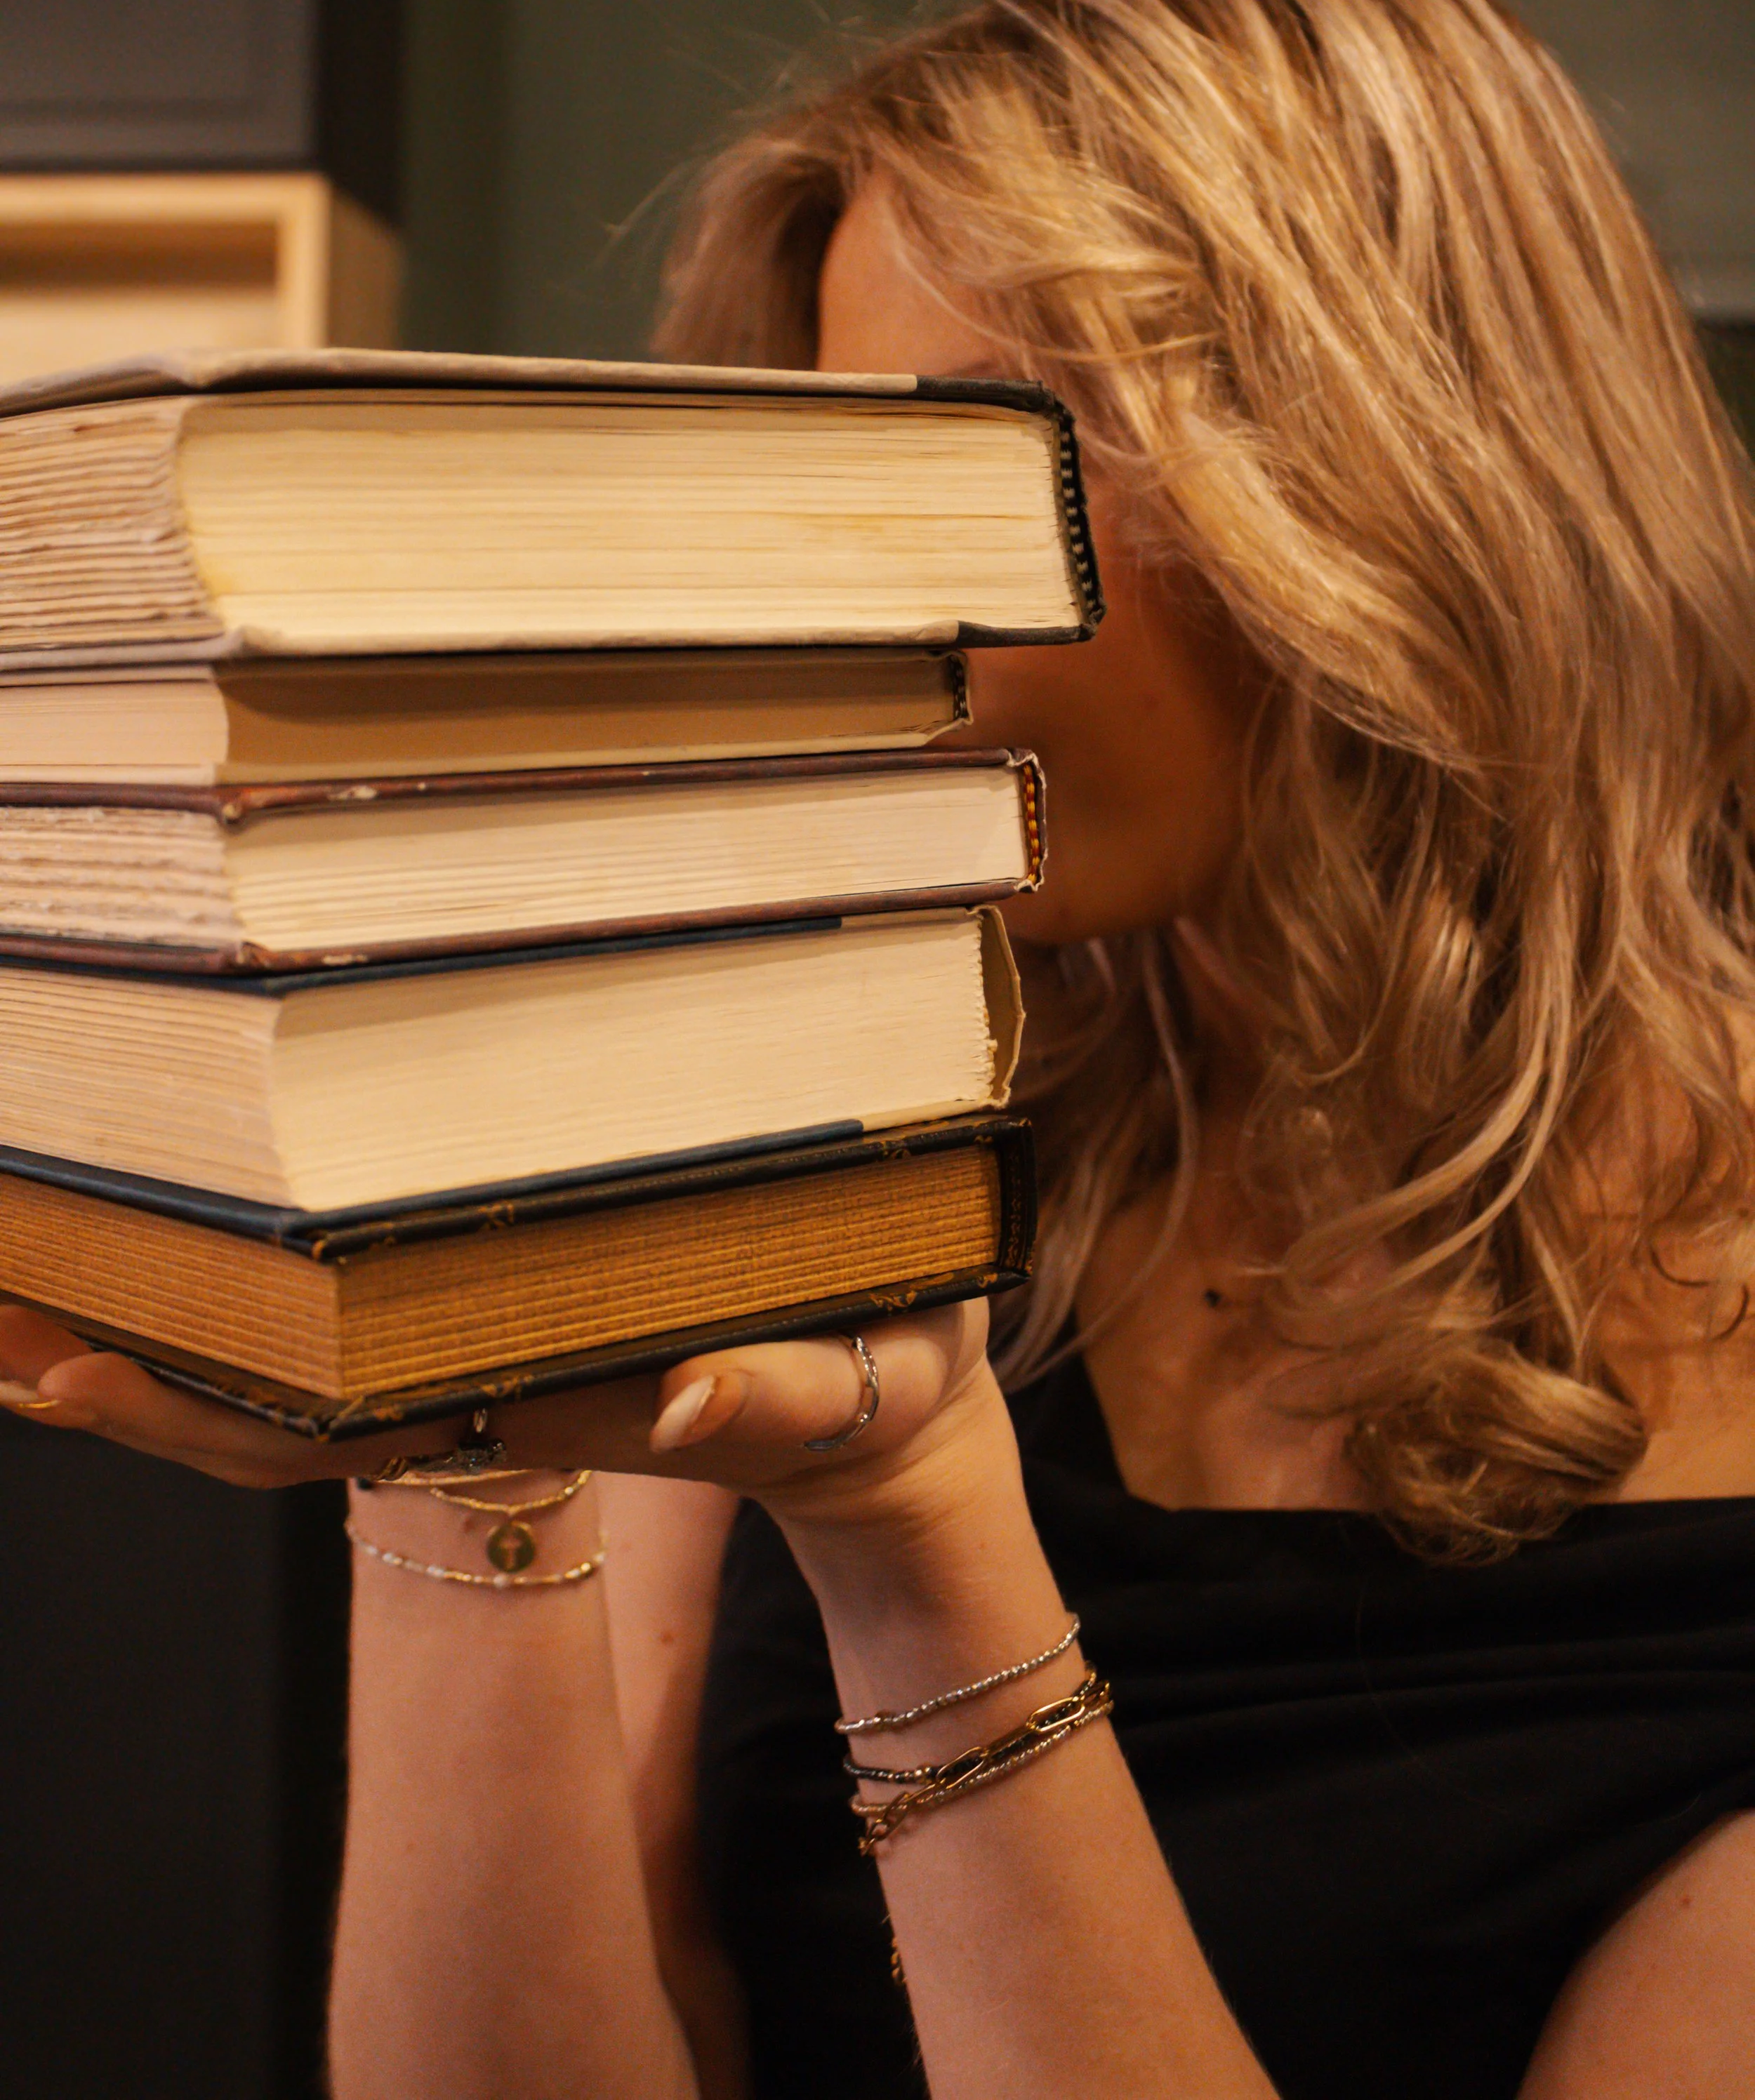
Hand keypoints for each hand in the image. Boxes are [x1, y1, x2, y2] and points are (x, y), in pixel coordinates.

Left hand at [0, 1295, 1003, 1529]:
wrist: (878, 1408)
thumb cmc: (870, 1384)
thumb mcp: (847, 1389)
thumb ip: (775, 1398)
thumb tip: (692, 1395)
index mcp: (526, 1405)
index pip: (315, 1435)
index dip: (181, 1410)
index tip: (60, 1362)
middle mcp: (463, 1388)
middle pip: (239, 1409)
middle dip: (99, 1358)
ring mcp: (463, 1355)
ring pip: (261, 1366)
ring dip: (132, 1318)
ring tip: (9, 1255)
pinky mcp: (487, 1314)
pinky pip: (323, 1319)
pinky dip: (220, 1291)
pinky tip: (157, 1234)